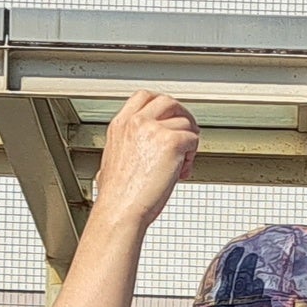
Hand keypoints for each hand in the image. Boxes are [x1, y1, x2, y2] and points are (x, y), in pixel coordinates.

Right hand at [93, 90, 199, 230]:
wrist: (120, 209)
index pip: (145, 97)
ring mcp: (153, 129)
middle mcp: (136, 122)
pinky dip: (192, 156)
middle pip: (169, 102)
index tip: (170, 117)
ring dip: (189, 142)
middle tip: (187, 135)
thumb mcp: (112, 161)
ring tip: (181, 164)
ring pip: (185, 123)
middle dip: (182, 117)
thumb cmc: (118, 195)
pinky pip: (193, 140)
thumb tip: (137, 151)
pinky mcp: (171, 142)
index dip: (163, 105)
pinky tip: (182, 172)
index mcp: (121, 124)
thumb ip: (126, 147)